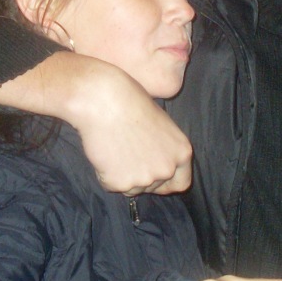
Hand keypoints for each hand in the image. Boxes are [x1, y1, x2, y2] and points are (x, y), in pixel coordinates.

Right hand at [0, 53, 192, 194]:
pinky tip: (101, 149)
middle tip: (123, 150)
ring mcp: (147, 177)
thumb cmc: (123, 95)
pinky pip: (112, 186)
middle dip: (139, 176)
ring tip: (112, 143)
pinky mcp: (123, 181)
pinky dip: (104, 173)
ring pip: (131, 189)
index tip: (149, 167)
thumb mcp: (152, 118)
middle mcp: (169, 166)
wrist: (98, 92)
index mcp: (183, 149)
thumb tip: (163, 174)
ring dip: (119, 172)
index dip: (163, 178)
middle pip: (155, 189)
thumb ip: (159, 145)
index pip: (182, 183)